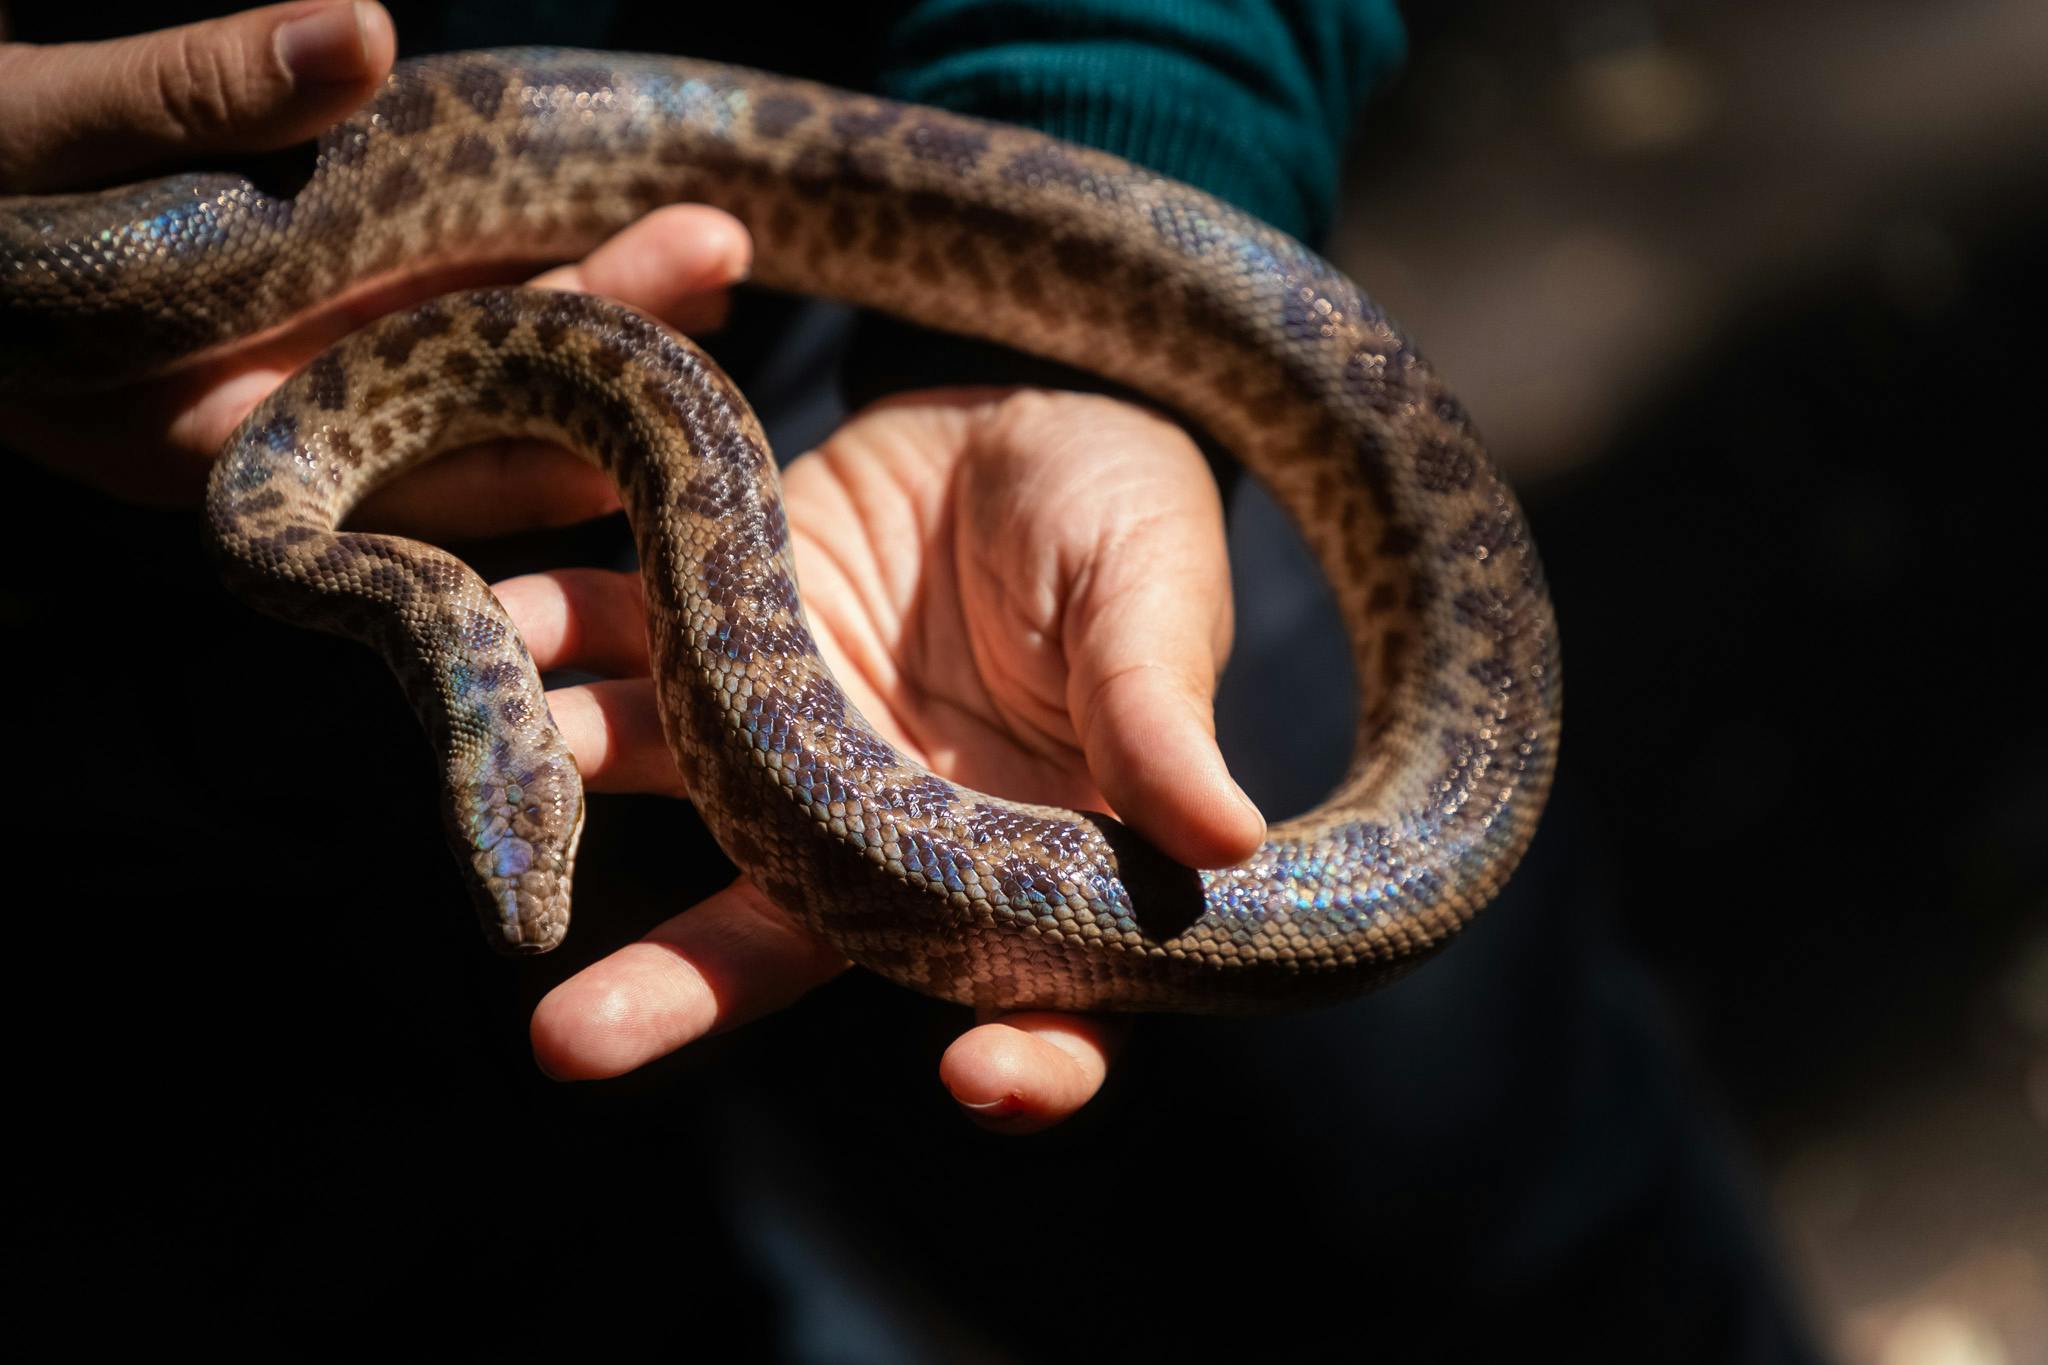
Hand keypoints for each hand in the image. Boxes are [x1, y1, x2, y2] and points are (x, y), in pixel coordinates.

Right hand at [0, 2, 750, 535]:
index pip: (416, 441)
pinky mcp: (315, 334)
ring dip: (591, 320)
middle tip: (723, 251)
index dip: (548, 382)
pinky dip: (527, 288)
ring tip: (712, 249)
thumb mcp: (47, 128)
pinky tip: (623, 242)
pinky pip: (439, 327)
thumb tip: (361, 35)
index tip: (667, 307)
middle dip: (603, 343)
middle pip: (474, 419)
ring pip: (473, 380)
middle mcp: (280, 436)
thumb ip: (195, 94)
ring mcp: (303, 387)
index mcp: (207, 436)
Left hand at [509, 387, 1265, 1131]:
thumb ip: (1157, 716)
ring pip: (678, 797)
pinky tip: (497, 622)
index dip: (1029, 1058)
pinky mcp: (725, 634)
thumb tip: (1230, 847)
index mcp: (1031, 848)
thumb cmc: (1131, 513)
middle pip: (792, 937)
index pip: (1045, 990)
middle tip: (568, 1045)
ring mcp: (794, 738)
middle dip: (680, 989)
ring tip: (508, 768)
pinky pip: (630, 647)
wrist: (1034, 394)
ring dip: (575, 788)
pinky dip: (557, 636)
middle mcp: (890, 827)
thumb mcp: (1156, 594)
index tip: (982, 1081)